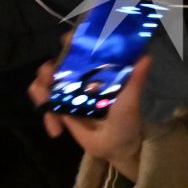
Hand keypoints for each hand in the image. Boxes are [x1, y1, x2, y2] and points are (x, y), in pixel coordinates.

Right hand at [28, 52, 153, 180]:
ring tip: (48, 104)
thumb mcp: (131, 99)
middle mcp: (80, 76)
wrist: (117, 147)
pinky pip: (43, 105)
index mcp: (97, 68)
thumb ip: (136, 79)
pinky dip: (47, 116)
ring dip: (41, 91)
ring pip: (43, 81)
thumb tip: (146, 57)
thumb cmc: (127, 119)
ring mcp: (67, 92)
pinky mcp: (59, 109)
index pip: (81, 47)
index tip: (67, 40)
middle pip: (55, 62)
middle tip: (51, 78)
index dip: (72, 40)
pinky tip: (57, 131)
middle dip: (47, 69)